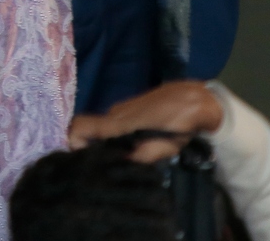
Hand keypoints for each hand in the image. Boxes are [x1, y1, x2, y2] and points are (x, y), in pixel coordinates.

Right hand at [67, 80, 224, 161]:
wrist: (196, 98)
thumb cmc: (177, 122)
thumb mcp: (159, 147)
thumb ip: (136, 159)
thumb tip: (116, 168)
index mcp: (115, 123)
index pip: (79, 127)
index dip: (73, 143)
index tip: (81, 162)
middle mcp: (113, 115)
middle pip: (92, 134)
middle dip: (97, 152)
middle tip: (111, 170)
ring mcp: (123, 110)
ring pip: (108, 132)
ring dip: (114, 147)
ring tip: (130, 162)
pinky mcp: (134, 109)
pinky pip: (120, 127)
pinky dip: (124, 139)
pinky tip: (141, 148)